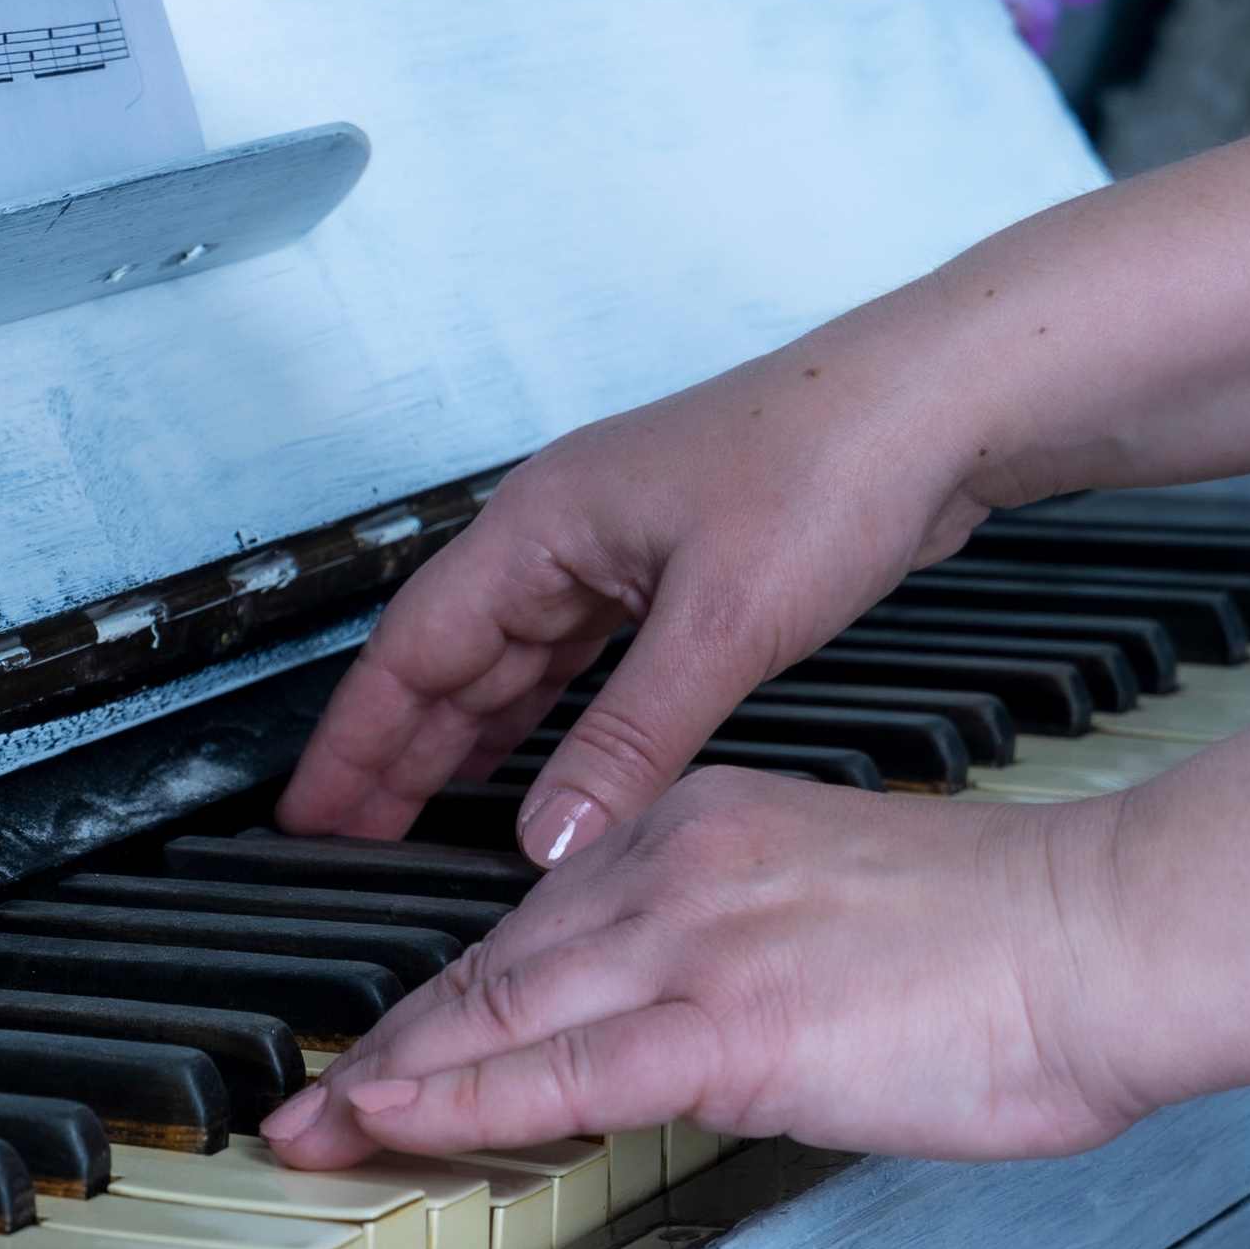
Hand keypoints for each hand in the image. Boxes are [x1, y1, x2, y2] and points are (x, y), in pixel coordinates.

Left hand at [259, 768, 1148, 1168]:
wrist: (1107, 937)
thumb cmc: (1009, 941)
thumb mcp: (833, 908)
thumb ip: (739, 948)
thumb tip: (691, 1020)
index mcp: (702, 827)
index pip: (537, 921)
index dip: (450, 996)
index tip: (393, 1043)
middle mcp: (675, 869)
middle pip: (492, 966)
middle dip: (388, 1042)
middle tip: (309, 1096)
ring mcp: (695, 946)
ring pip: (500, 1016)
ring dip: (390, 1080)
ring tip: (313, 1129)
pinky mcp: (729, 1027)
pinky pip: (558, 1074)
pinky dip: (457, 1105)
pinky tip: (391, 1128)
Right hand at [274, 328, 1002, 867]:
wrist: (941, 405)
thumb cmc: (833, 466)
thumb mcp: (720, 627)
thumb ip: (625, 742)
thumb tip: (547, 841)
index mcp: (542, 525)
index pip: (409, 649)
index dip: (353, 743)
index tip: (308, 815)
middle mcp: (562, 531)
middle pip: (444, 658)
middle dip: (391, 754)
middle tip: (344, 844)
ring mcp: (615, 550)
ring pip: (507, 662)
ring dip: (460, 742)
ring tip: (414, 824)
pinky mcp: (672, 573)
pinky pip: (572, 662)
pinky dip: (539, 721)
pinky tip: (531, 771)